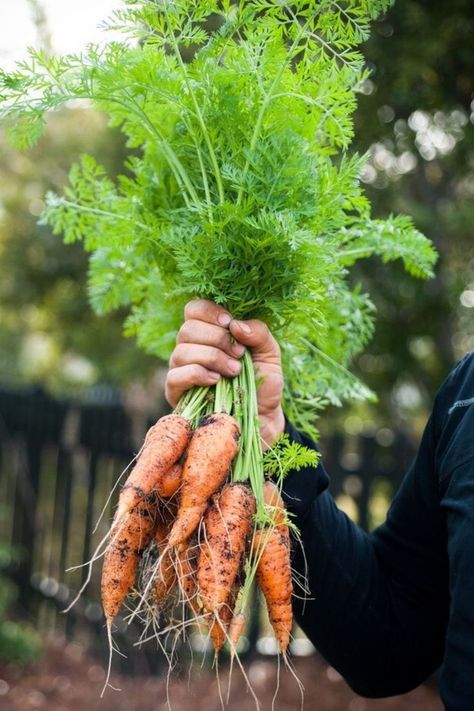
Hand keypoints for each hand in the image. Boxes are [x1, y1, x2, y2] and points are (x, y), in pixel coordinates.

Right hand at [166, 299, 284, 446]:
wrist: (263, 418)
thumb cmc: (263, 383)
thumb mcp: (270, 354)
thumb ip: (259, 333)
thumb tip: (235, 325)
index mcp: (209, 332)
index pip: (194, 308)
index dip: (209, 311)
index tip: (229, 323)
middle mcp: (191, 348)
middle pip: (188, 328)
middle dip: (217, 339)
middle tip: (240, 355)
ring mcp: (181, 369)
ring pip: (182, 351)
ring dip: (212, 358)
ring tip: (234, 371)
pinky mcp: (176, 392)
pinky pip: (175, 376)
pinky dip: (197, 374)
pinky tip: (216, 381)